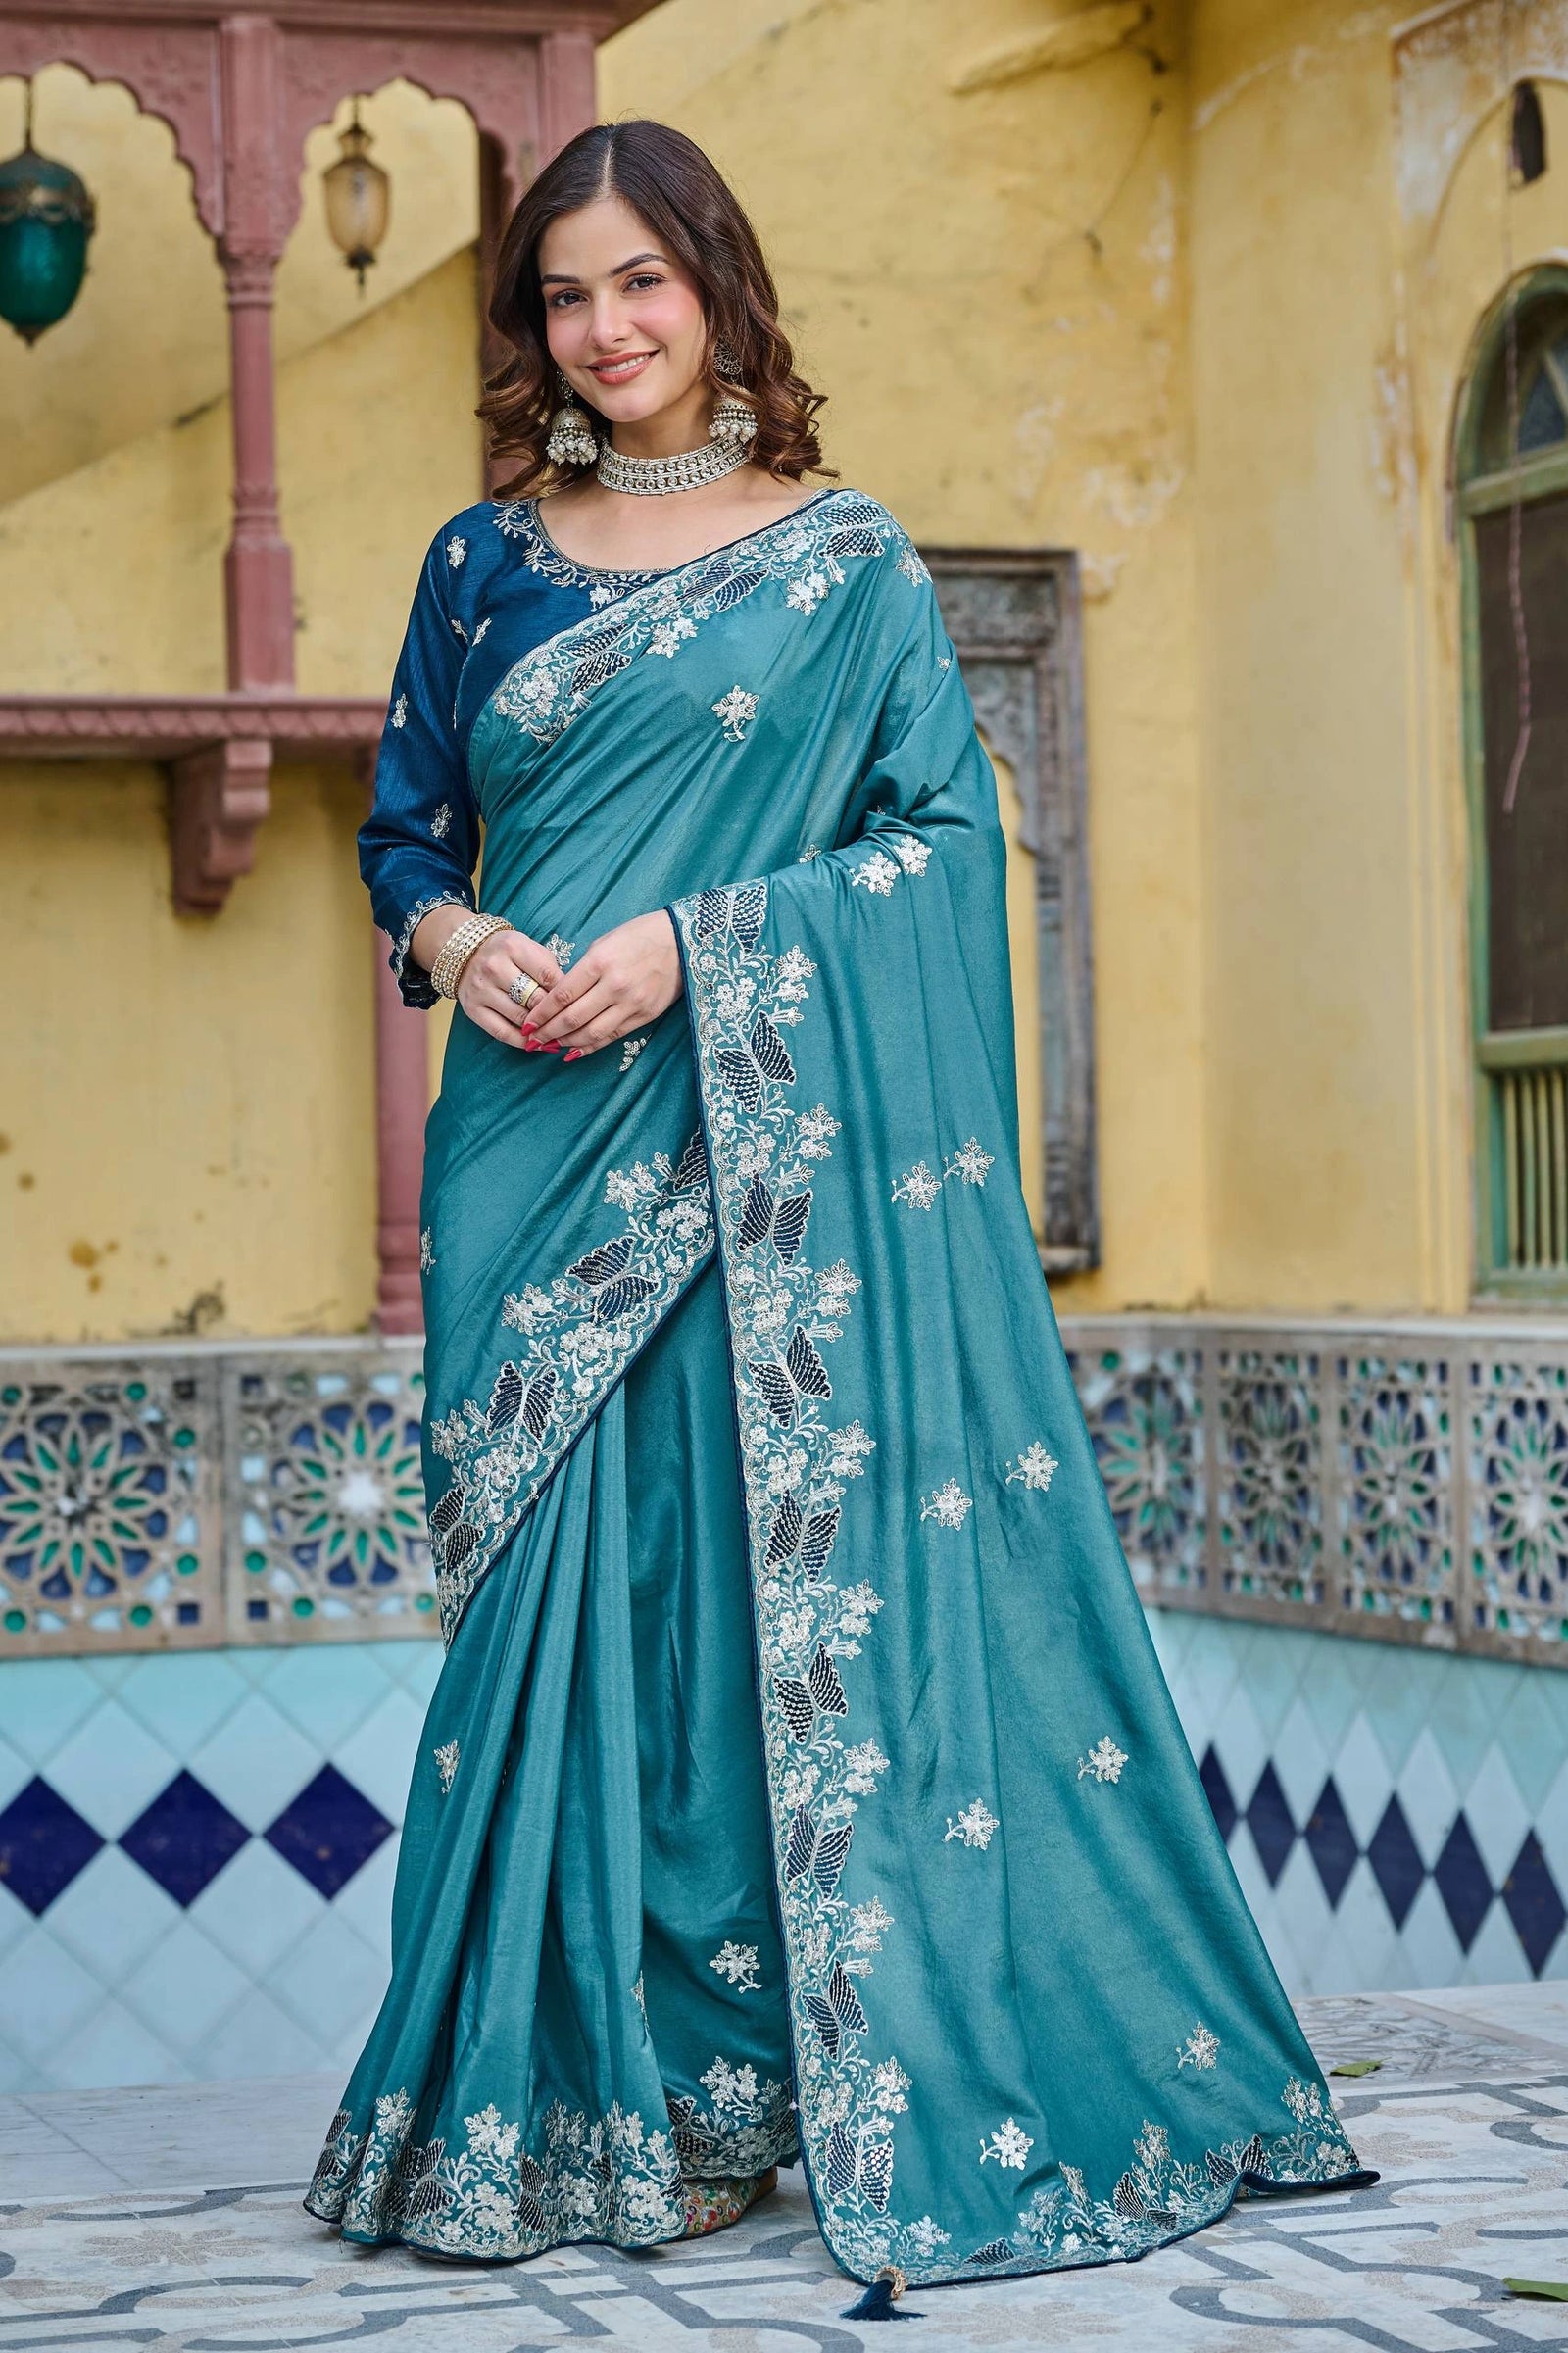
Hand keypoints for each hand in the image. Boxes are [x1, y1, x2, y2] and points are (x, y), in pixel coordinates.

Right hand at [411, 906, 563, 1048]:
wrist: (465, 951)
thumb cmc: (507, 952)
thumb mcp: (529, 948)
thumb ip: (549, 968)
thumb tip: (570, 1000)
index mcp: (513, 948)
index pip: (548, 976)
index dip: (567, 994)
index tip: (580, 1005)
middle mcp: (494, 968)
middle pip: (535, 999)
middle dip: (555, 1014)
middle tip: (572, 1025)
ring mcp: (481, 990)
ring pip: (520, 1018)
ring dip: (541, 1031)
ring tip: (559, 1037)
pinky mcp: (472, 1009)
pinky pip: (501, 1032)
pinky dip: (521, 1042)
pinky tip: (536, 1044)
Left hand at [522, 911, 682, 1059]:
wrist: (681, 942)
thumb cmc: (639, 936)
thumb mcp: (604, 943)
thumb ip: (583, 971)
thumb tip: (561, 996)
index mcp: (599, 963)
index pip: (562, 995)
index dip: (541, 1014)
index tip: (528, 1023)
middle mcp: (614, 986)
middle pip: (572, 1018)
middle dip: (548, 1032)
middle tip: (533, 1040)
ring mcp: (631, 1004)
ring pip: (591, 1032)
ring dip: (567, 1043)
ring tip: (550, 1046)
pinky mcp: (644, 1016)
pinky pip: (612, 1036)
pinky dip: (591, 1047)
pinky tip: (574, 1051)